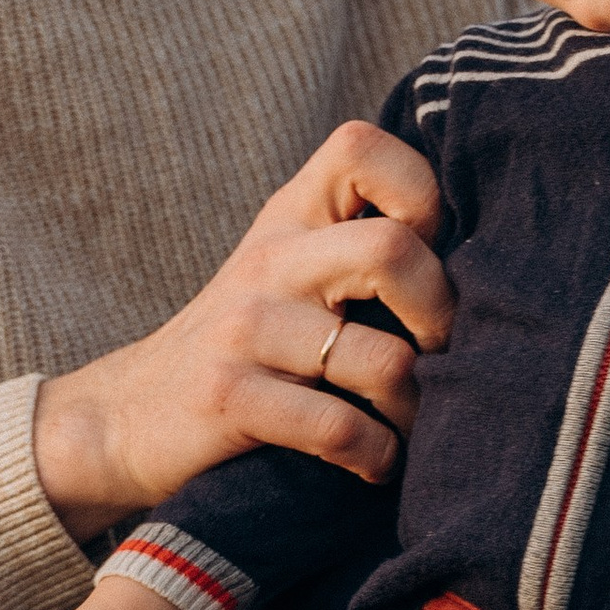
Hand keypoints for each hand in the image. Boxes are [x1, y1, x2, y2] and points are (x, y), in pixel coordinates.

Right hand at [30, 121, 452, 542]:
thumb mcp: (288, 270)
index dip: (420, 190)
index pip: (361, 146)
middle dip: (443, 315)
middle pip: (392, 250)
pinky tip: (373, 463)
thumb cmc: (243, 346)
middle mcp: (269, 260)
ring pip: (382, 360)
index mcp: (290, 216)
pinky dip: (376, 455)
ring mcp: (244, 330)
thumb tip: (483, 255)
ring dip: (417, 409)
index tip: (432, 252)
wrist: (126, 416)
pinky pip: (338, 428)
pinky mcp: (228, 398)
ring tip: (411, 426)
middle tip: (443, 356)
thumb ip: (357, 246)